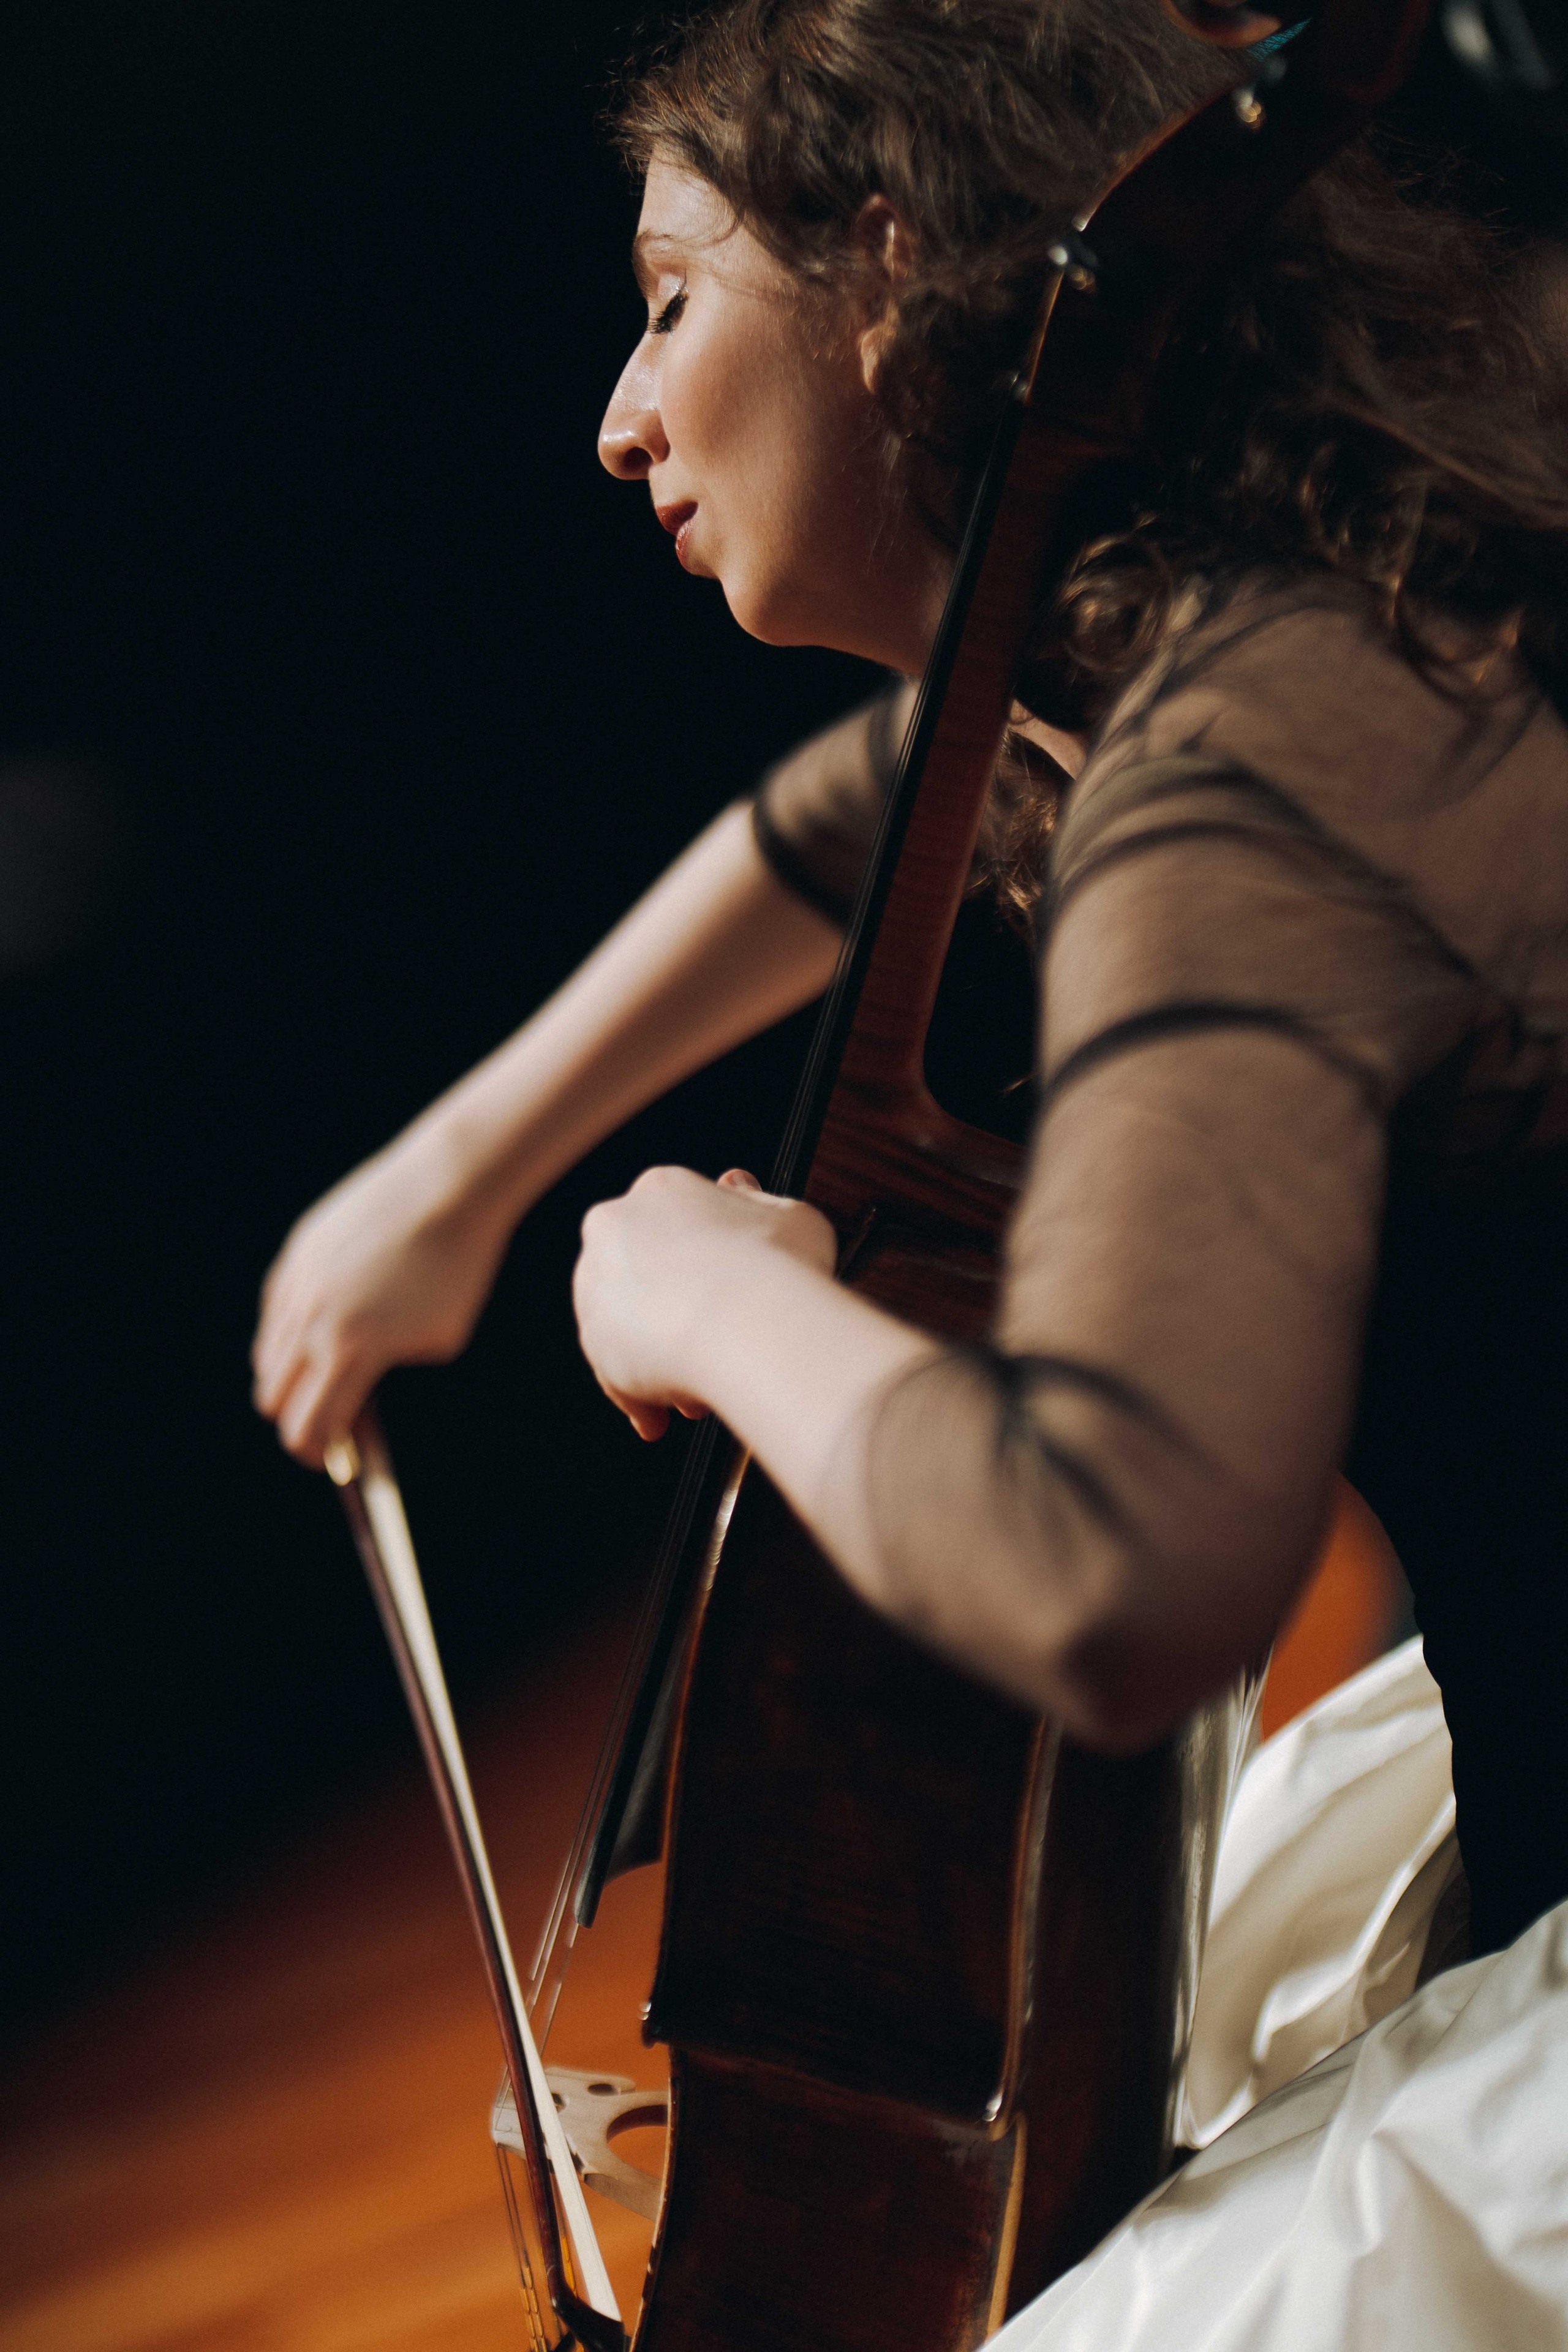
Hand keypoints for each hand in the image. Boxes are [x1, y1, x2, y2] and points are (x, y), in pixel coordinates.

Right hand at [252, 1131, 512, 1464]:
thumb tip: (360, 1393)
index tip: (324, 1459)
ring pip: (268, 1350)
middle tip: (320, 1423)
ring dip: (287, 1374)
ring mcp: (300, 1281)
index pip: (307, 1425)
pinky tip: (315, 1331)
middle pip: (274, 1394)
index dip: (312, 1452)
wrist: (449, 1186)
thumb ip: (389, 1372)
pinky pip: (277, 1306)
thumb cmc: (459, 1267)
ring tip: (318, 1377)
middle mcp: (312, 1320)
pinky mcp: (300, 1249)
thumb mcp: (439, 1339)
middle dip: (294, 1417)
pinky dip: (288, 1330)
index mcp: (350, 1351)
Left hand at [573, 1166, 837, 1439]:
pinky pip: (618, 1374)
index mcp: (662, 1189)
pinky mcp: (595, 1343)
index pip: (679, 1227)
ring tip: (699, 1394)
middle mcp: (616, 1229)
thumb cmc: (782, 1267)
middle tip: (723, 1345)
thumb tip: (737, 1187)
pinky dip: (641, 1397)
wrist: (749, 1322)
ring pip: (632, 1329)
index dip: (712, 1267)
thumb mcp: (792, 1217)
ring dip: (661, 1361)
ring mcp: (597, 1286)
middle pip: (651, 1280)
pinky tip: (665, 1418)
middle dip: (682, 1316)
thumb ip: (758, 1203)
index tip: (735, 1293)